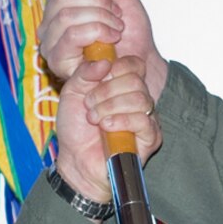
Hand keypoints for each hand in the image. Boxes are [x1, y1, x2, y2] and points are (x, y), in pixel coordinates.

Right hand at [42, 0, 166, 98]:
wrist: (142, 61)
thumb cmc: (130, 31)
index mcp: (58, 5)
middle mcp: (49, 24)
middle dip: (98, 2)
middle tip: (116, 15)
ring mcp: (50, 44)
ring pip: (66, 15)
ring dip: (101, 18)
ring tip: (117, 29)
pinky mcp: (58, 62)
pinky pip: (72, 35)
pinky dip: (98, 32)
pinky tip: (111, 41)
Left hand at [52, 54, 160, 199]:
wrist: (76, 161)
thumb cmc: (75, 129)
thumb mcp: (72, 93)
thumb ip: (84, 73)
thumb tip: (104, 62)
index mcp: (122, 85)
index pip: (134, 64)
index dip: (116, 67)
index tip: (96, 80)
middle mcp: (137, 98)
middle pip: (135, 80)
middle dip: (106, 91)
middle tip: (89, 105)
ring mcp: (147, 117)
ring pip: (140, 99)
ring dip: (110, 107)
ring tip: (94, 119)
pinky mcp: (150, 137)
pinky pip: (143, 120)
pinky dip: (121, 121)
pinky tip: (106, 127)